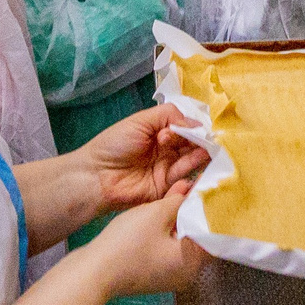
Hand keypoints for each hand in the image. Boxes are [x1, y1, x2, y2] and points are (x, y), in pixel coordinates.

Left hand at [76, 102, 206, 211]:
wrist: (97, 177)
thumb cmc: (115, 144)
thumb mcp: (140, 121)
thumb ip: (169, 116)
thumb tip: (195, 124)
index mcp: (160, 132)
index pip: (185, 127)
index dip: (193, 127)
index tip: (199, 128)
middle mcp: (167, 149)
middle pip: (192, 144)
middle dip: (201, 140)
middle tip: (207, 140)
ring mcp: (168, 168)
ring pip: (191, 160)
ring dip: (200, 154)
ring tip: (205, 150)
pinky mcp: (167, 188)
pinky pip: (185, 179)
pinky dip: (195, 170)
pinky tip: (200, 162)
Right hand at [84, 183, 206, 297]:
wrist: (93, 272)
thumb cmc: (128, 244)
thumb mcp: (155, 214)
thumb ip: (178, 201)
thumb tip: (191, 191)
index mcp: (194, 261)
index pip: (215, 232)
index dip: (212, 207)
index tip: (211, 188)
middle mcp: (188, 273)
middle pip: (199, 237)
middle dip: (195, 211)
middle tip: (195, 187)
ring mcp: (170, 276)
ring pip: (183, 242)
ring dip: (180, 219)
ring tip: (179, 193)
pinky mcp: (154, 275)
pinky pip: (169, 250)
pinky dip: (168, 232)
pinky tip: (163, 212)